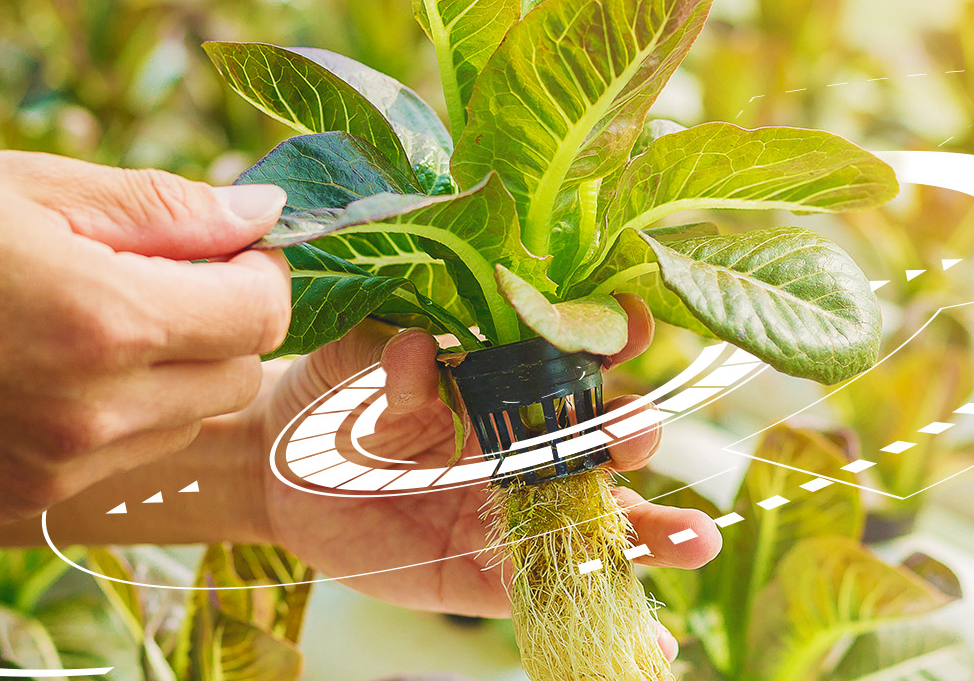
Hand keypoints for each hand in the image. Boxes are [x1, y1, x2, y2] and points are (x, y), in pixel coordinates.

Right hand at [0, 151, 290, 521]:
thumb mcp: (36, 183)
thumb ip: (168, 206)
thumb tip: (267, 212)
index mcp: (107, 322)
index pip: (262, 313)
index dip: (253, 269)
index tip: (215, 244)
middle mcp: (93, 412)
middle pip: (238, 373)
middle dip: (218, 320)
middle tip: (147, 273)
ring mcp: (56, 468)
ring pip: (187, 421)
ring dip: (171, 370)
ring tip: (85, 318)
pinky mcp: (22, 502)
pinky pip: (121, 456)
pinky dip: (114, 413)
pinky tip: (42, 369)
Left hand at [248, 306, 720, 633]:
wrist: (276, 467)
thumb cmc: (328, 395)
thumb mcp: (351, 363)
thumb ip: (388, 356)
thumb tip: (416, 349)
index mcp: (505, 379)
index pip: (576, 356)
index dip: (609, 340)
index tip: (627, 327)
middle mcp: (525, 445)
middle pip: (602, 444)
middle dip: (633, 437)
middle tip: (636, 437)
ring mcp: (513, 514)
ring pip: (598, 526)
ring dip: (655, 535)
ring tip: (697, 542)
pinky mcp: (487, 576)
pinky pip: (549, 598)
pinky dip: (603, 619)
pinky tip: (656, 646)